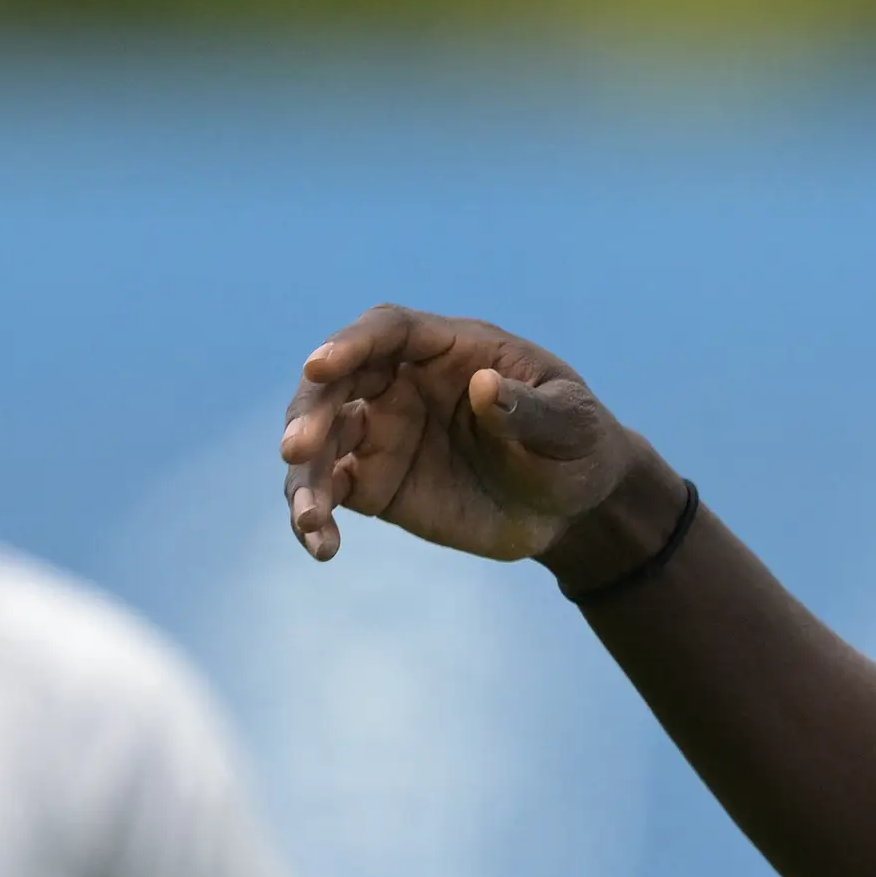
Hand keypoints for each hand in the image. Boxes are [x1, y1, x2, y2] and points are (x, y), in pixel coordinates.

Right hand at [280, 306, 634, 563]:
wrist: (571, 506)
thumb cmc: (576, 444)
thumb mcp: (570, 424)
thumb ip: (530, 409)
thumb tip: (485, 387)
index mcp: (450, 350)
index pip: (389, 331)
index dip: (350, 344)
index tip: (319, 367)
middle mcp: (403, 383)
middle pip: (338, 382)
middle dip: (312, 411)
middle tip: (299, 449)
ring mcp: (383, 432)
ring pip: (322, 440)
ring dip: (304, 474)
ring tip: (310, 518)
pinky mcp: (374, 483)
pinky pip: (331, 491)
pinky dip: (316, 516)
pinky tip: (323, 545)